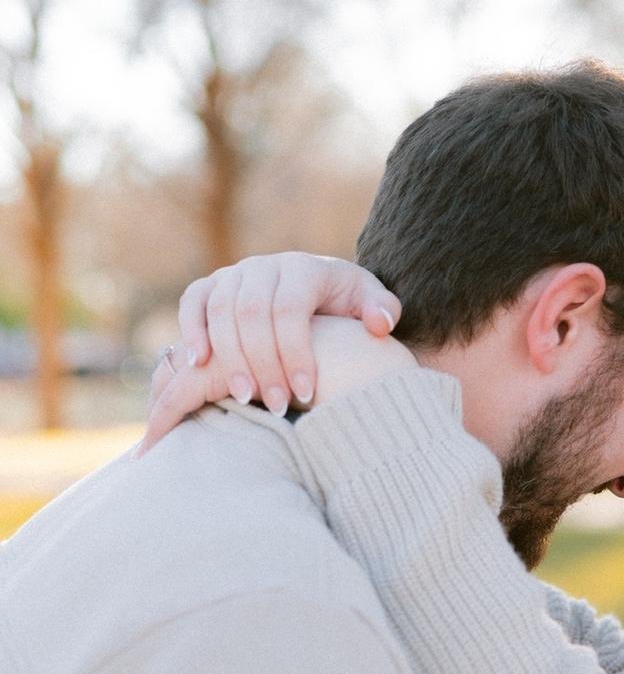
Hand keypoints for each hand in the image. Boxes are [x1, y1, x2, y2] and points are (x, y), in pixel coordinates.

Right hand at [139, 253, 402, 453]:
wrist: (318, 288)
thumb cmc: (347, 304)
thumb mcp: (370, 303)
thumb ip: (383, 309)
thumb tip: (379, 323)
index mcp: (305, 269)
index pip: (291, 309)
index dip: (295, 352)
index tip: (306, 393)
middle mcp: (265, 266)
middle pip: (252, 313)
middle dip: (263, 363)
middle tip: (277, 407)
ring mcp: (235, 274)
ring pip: (220, 310)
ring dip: (229, 357)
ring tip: (245, 398)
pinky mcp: (211, 286)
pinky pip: (193, 302)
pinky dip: (191, 330)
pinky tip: (197, 365)